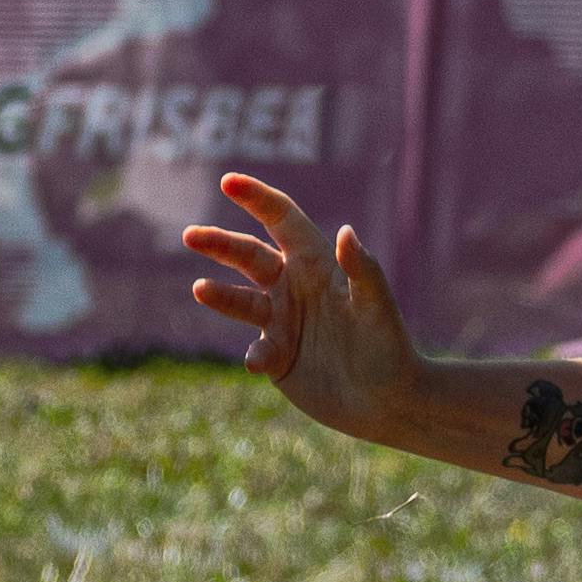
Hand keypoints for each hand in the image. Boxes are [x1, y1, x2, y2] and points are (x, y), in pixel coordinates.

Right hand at [181, 173, 420, 437]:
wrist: (389, 400)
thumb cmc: (390, 346)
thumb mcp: (376, 306)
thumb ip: (362, 269)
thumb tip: (345, 231)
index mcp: (318, 265)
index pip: (282, 221)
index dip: (257, 198)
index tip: (229, 181)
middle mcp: (295, 288)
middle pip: (248, 256)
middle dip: (220, 243)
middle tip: (191, 234)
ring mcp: (283, 322)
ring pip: (241, 301)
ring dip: (220, 295)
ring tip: (200, 288)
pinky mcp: (277, 357)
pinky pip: (255, 349)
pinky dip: (254, 354)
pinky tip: (260, 362)